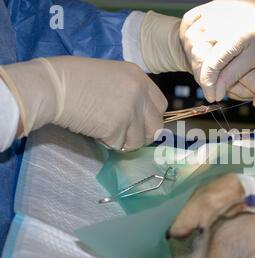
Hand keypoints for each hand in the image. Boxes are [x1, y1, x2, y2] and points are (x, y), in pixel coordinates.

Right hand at [0, 56, 166, 150]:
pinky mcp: (117, 129)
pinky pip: (120, 145)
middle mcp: (140, 94)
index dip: (151, 117)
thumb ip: (129, 92)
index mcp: (139, 77)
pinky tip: (96, 131)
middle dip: (144, 134)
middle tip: (127, 134)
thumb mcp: (110, 76)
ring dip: (125, 141)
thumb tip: (138, 115)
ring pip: (140, 140)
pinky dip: (108, 143)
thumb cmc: (73, 77)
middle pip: (157, 125)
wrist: (52, 86)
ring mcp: (130, 112)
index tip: (141, 123)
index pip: (161, 105)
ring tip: (106, 130)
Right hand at [180, 0, 254, 102]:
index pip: (212, 65)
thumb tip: (217, 93)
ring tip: (210, 76)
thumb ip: (234, 74)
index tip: (212, 97)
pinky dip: (195, 47)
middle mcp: (216, 23)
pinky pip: (191, 34)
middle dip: (204, 76)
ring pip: (193, 48)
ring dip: (199, 64)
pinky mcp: (200, 12)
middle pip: (198, 57)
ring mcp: (206, 16)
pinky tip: (205, 55)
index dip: (209, 84)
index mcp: (233, 35)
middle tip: (211, 90)